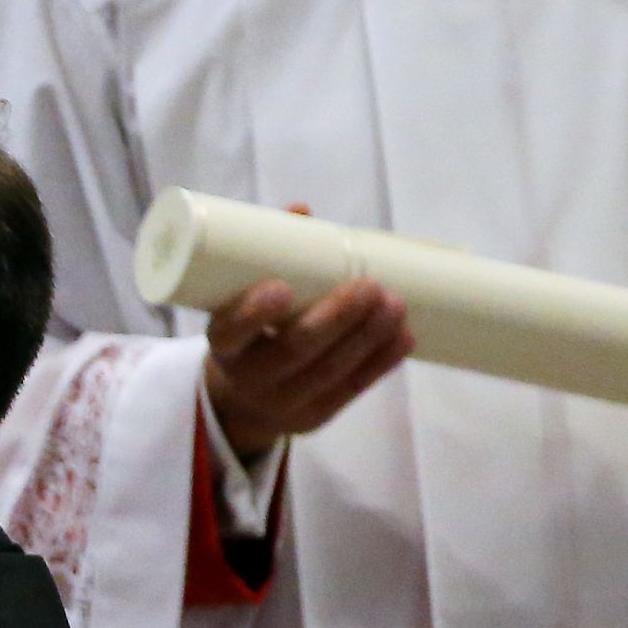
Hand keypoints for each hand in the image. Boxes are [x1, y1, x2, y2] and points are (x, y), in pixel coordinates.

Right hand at [201, 271, 412, 461]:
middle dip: (337, 318)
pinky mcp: (315, 416)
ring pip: (330, 371)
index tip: (280, 286)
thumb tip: (302, 210)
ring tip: (395, 303)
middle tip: (369, 286)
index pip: (230, 333)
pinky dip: (382, 362)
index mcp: (223, 346)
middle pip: (294, 350)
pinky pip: (352, 390)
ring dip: (368, 336)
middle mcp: (248, 379)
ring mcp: (283, 402)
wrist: (242, 400)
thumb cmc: (250, 334)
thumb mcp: (240, 303)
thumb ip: (268, 258)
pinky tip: (404, 337)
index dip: (253, 313)